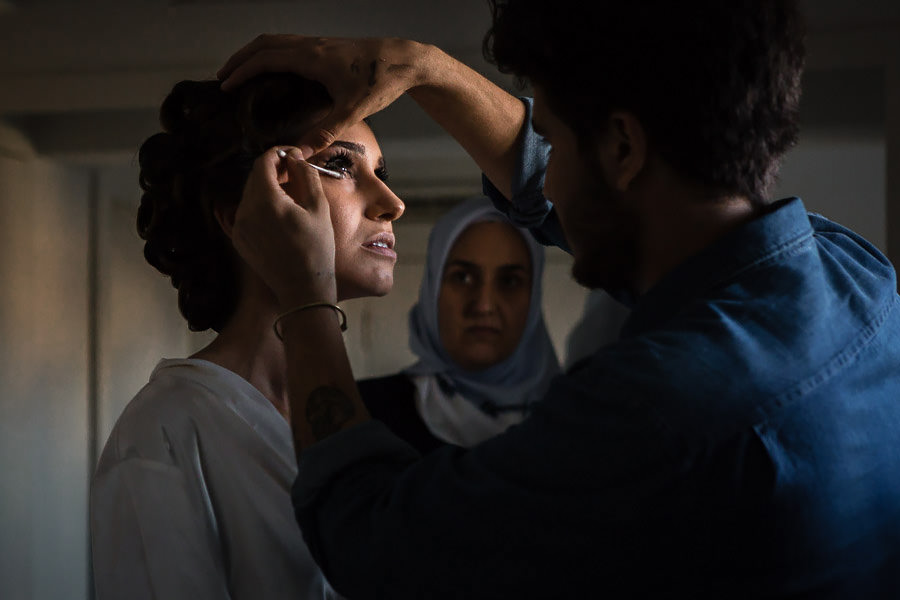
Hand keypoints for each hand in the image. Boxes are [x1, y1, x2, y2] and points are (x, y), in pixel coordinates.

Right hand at [218, 35, 427, 156]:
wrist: (405, 60)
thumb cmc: (380, 83)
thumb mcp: (353, 111)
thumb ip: (325, 133)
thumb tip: (301, 154)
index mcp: (311, 58)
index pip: (265, 59)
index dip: (242, 71)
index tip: (226, 86)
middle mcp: (311, 46)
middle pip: (264, 44)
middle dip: (240, 59)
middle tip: (223, 77)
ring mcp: (319, 43)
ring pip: (277, 41)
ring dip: (255, 53)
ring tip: (242, 70)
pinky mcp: (327, 47)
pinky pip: (290, 44)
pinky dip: (273, 53)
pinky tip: (275, 69)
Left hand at [232, 147, 336, 306]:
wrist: (302, 288)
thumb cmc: (316, 248)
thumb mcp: (318, 208)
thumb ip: (306, 176)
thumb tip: (296, 157)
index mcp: (266, 201)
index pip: (263, 163)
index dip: (278, 153)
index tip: (293, 154)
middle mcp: (246, 211)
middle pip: (254, 177)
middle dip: (272, 169)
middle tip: (293, 171)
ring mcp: (239, 226)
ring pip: (249, 195)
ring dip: (266, 188)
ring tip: (289, 194)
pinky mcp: (239, 239)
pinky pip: (246, 213)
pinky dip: (260, 206)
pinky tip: (279, 215)